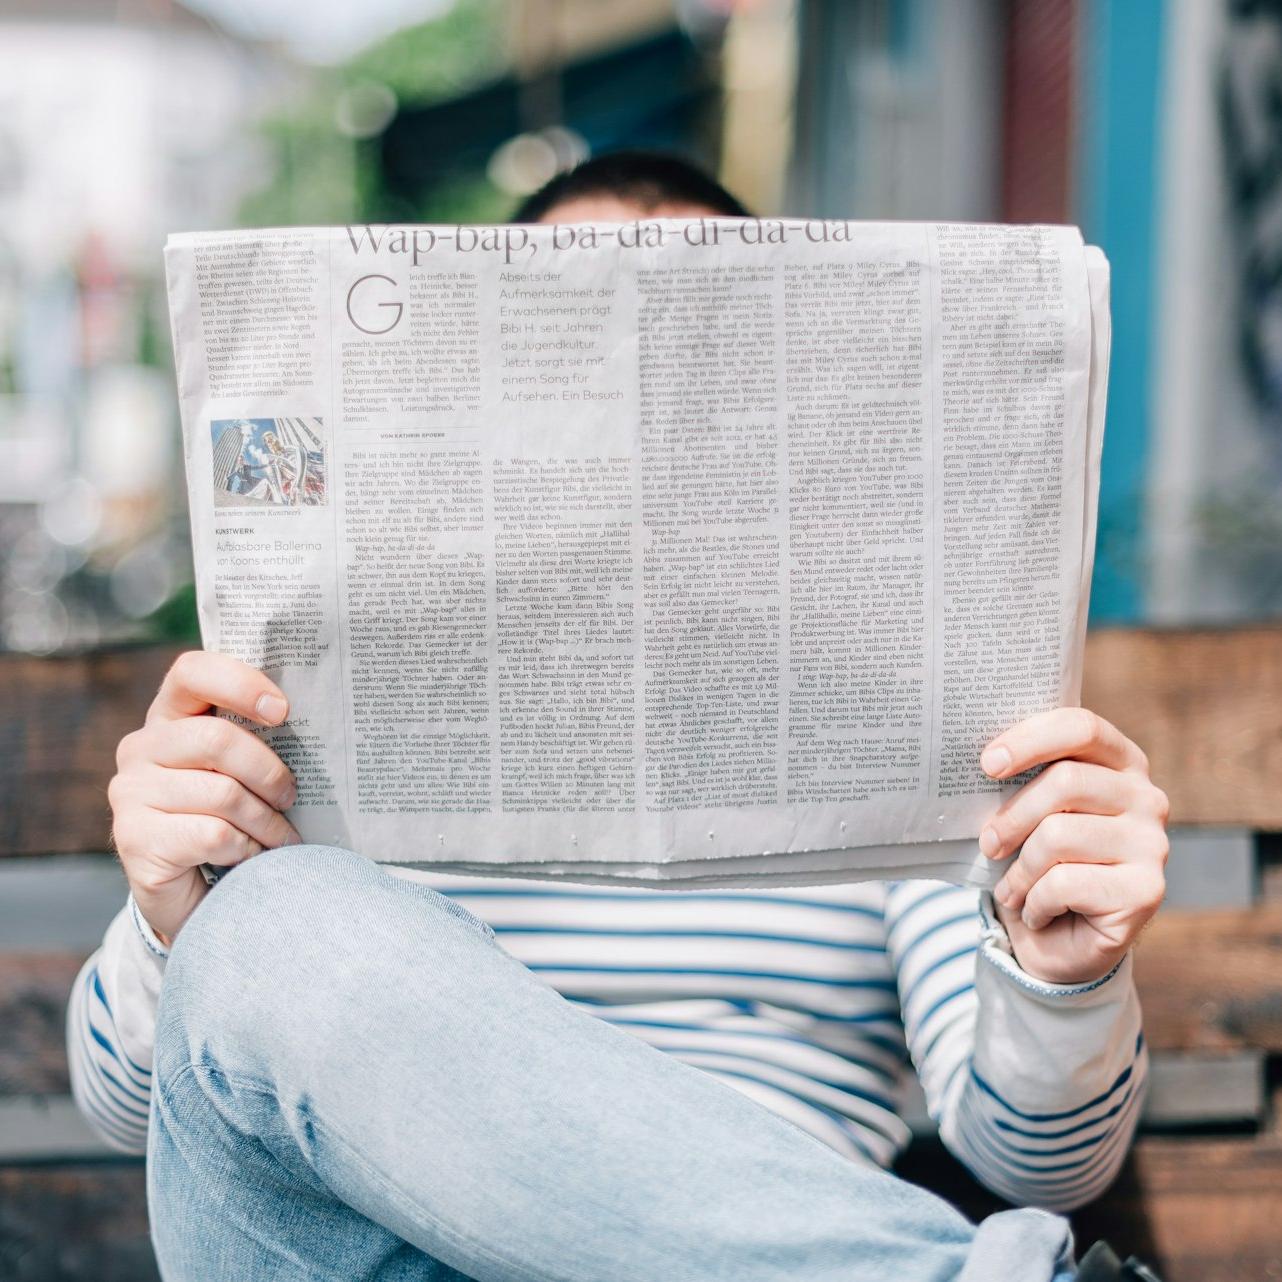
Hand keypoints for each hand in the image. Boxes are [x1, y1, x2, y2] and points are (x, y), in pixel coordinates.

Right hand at [108, 651, 299, 943]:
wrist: (192, 894)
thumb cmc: (229, 818)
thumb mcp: (241, 772)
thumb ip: (257, 740)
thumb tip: (319, 720)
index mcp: (169, 717)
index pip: (192, 672)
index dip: (240, 683)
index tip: (283, 711)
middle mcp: (140, 748)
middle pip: (217, 738)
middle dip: (269, 772)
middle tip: (291, 796)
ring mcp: (130, 793)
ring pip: (222, 793)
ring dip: (266, 821)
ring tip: (281, 837)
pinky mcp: (135, 839)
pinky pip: (213, 834)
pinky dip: (246, 848)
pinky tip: (251, 857)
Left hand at [977, 708, 1168, 984]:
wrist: (1060, 944)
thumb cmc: (1037, 864)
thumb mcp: (1026, 814)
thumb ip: (1020, 780)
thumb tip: (982, 760)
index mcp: (1120, 763)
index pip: (1081, 728)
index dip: (1031, 739)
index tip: (987, 764)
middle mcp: (1147, 798)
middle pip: (1066, 781)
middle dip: (1012, 816)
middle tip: (987, 844)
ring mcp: (1153, 844)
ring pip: (1059, 835)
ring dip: (1020, 870)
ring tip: (1012, 889)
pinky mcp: (1147, 891)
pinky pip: (1065, 882)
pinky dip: (1035, 902)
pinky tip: (1036, 913)